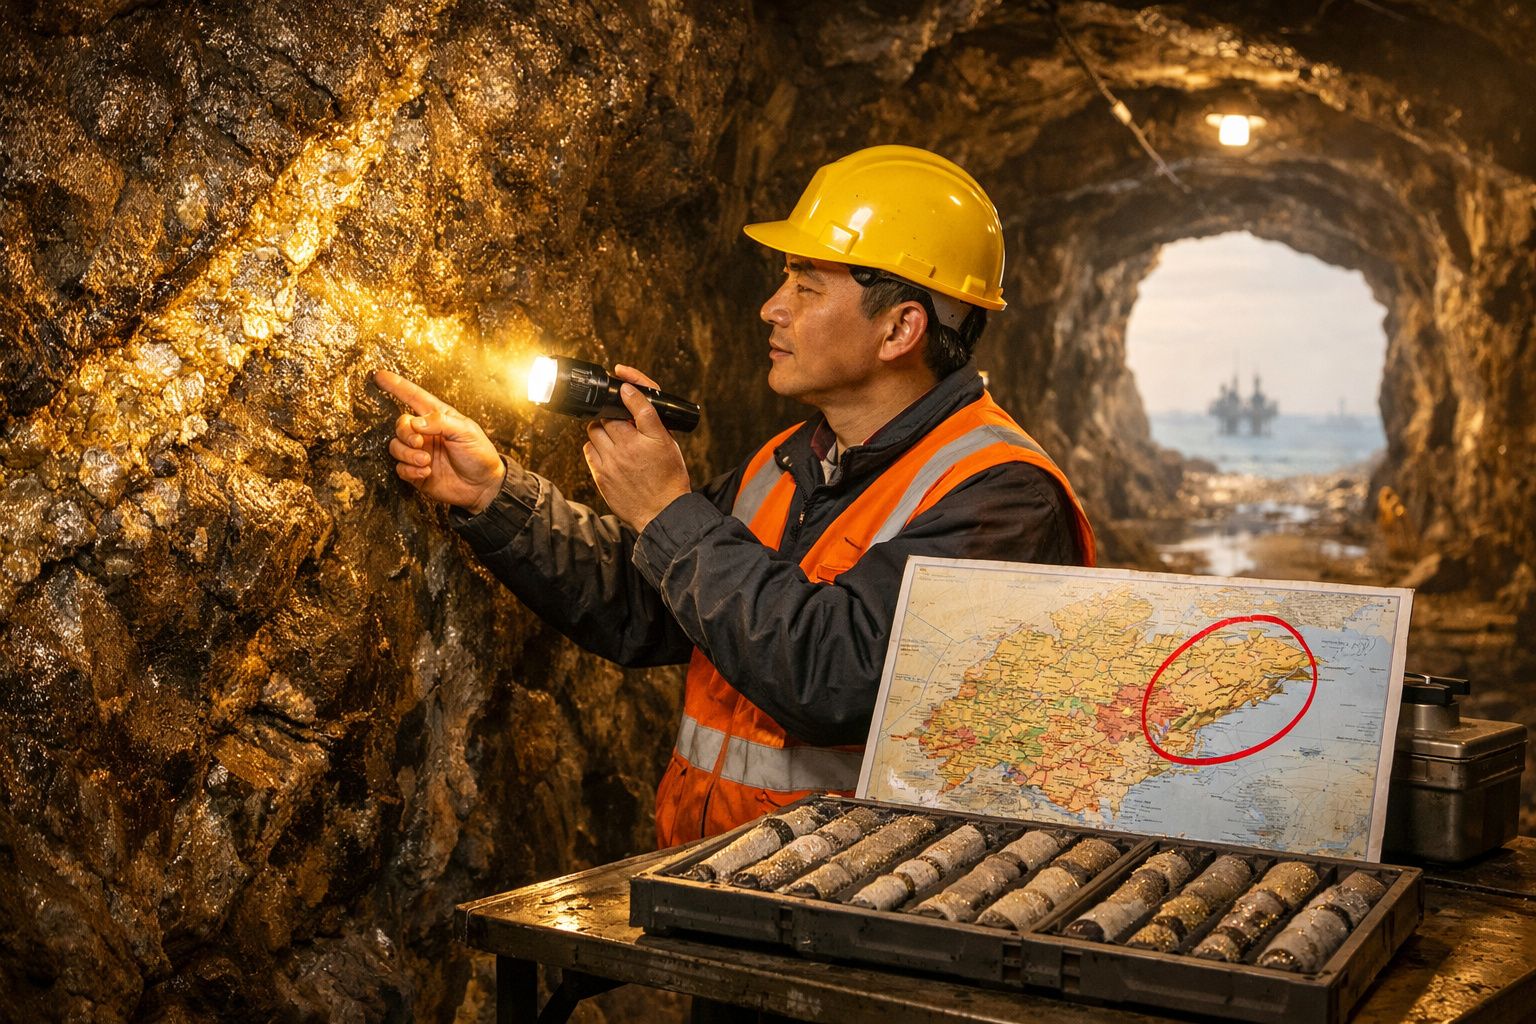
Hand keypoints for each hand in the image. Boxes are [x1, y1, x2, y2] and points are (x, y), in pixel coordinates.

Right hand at [374, 369, 505, 513]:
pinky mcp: (416, 472)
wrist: (483, 486)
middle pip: (401, 425)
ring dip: (408, 453)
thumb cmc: (479, 454)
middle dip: (405, 433)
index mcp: (438, 418)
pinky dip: (410, 470)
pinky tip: (426, 472)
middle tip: (420, 442)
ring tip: (426, 461)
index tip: (380, 375)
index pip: (414, 397)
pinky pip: (400, 468)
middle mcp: (426, 434)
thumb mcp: (466, 432)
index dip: (397, 386)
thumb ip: (440, 422)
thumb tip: (415, 422)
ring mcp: (420, 453)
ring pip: (396, 446)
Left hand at [582, 365, 690, 532]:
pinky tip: (608, 453)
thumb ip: (649, 418)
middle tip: (622, 424)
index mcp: (643, 438)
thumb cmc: (669, 478)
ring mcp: (610, 463)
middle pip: (606, 418)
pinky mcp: (601, 477)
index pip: (629, 405)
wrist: (663, 511)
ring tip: (614, 439)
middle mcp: (625, 448)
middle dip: (613, 417)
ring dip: (602, 431)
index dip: (624, 394)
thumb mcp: (667, 443)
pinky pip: (589, 451)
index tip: (623, 389)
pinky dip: (596, 447)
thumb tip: (632, 396)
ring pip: (594, 432)